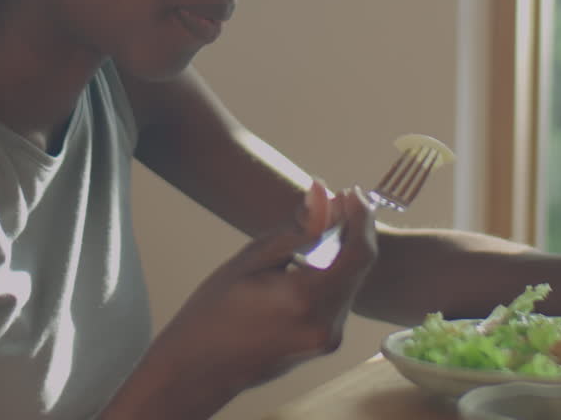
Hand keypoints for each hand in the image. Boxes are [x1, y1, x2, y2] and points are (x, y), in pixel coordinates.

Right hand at [145, 184, 377, 406]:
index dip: (361, 217)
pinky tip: (311, 258)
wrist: (199, 369)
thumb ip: (296, 229)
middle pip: (358, 266)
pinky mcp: (324, 344)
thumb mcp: (251, 261)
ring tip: (319, 225)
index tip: (350, 191)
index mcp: (306, 300)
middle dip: (352, 230)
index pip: (358, 252)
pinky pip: (338, 298)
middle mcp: (326, 323)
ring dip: (342, 251)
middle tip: (334, 201)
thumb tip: (323, 192)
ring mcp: (328, 338)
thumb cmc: (213, 312)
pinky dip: (331, 273)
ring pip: (350, 281)